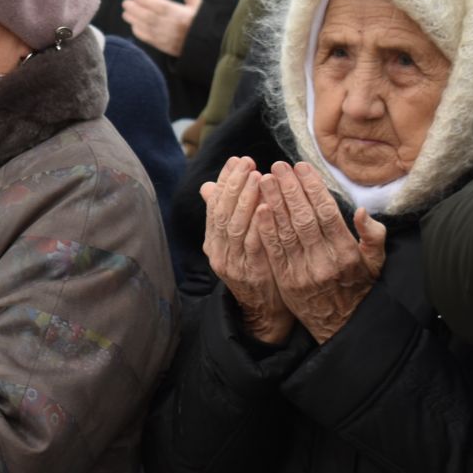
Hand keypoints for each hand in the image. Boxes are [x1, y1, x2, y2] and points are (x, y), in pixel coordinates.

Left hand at [120, 0, 201, 57]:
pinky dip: (138, 32)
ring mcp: (165, 36)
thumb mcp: (198, 7)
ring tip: (125, 13)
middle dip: (135, 9)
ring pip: (145, 27)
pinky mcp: (162, 45)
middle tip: (126, 3)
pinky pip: (147, 38)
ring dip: (133, 19)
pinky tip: (133, 26)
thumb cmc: (199, 24)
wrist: (201, 45)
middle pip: (148, 16)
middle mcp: (170, 25)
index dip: (146, 0)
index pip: (160, 5)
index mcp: (179, 14)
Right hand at [201, 156, 292, 343]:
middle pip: (223, 213)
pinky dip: (258, 224)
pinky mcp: (252, 274)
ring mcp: (234, 265)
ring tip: (256, 176)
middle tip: (247, 162)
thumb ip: (225, 216)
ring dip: (246, 199)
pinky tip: (265, 205)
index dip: (224, 182)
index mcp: (213, 243)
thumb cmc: (254, 271)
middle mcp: (219, 253)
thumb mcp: (235, 243)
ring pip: (236, 227)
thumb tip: (208, 186)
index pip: (214, 206)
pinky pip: (254, 245)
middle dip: (234, 185)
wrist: (262, 311)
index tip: (235, 160)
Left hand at [252, 161, 386, 343]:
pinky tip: (259, 208)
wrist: (342, 324)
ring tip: (265, 179)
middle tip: (277, 166)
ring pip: (286, 231)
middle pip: (304, 218)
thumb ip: (373, 235)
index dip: (312, 188)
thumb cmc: (359, 286)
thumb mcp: (376, 262)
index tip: (301, 167)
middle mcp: (324, 261)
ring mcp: (303, 272)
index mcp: (346, 252)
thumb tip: (363, 210)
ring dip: (274, 203)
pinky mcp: (286, 280)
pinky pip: (274, 250)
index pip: (327, 213)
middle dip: (290, 189)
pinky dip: (266, 229)